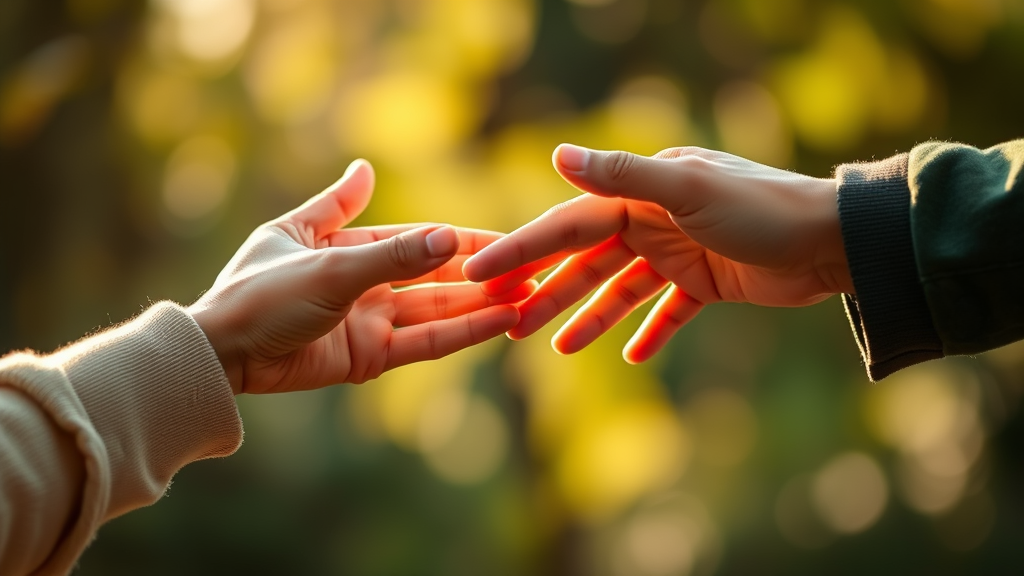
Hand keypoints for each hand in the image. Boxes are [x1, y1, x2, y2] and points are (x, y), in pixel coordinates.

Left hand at [189, 160, 531, 394]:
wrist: (223, 354)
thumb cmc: (262, 294)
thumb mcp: (329, 263)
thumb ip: (392, 251)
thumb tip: (439, 223)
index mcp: (344, 242)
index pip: (415, 238)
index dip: (460, 239)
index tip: (504, 238)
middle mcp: (360, 280)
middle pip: (433, 275)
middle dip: (480, 274)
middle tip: (530, 269)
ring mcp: (367, 320)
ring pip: (435, 309)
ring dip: (479, 304)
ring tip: (527, 297)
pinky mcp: (369, 357)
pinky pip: (423, 342)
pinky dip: (461, 334)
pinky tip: (499, 324)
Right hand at [462, 144, 849, 362]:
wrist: (833, 241)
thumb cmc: (762, 210)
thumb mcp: (688, 191)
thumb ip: (622, 176)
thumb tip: (557, 155)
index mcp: (642, 194)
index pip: (568, 223)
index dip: (522, 249)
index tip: (479, 274)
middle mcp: (654, 219)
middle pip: (588, 260)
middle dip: (549, 292)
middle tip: (511, 326)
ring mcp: (679, 252)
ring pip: (621, 289)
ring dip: (590, 317)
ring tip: (557, 347)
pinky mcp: (706, 282)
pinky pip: (668, 310)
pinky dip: (650, 330)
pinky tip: (633, 357)